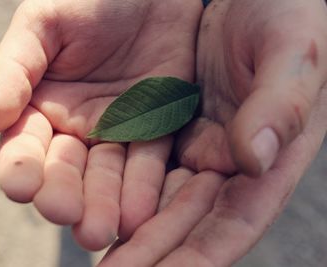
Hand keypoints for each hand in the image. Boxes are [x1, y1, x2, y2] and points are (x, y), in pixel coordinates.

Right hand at [0, 0, 202, 249]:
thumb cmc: (90, 2)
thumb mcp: (43, 24)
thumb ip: (14, 68)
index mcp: (41, 106)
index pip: (25, 145)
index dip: (21, 166)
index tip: (20, 187)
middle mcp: (76, 128)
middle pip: (66, 170)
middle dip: (64, 195)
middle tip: (65, 216)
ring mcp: (117, 133)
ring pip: (107, 175)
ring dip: (103, 204)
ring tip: (99, 230)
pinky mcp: (156, 131)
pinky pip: (149, 162)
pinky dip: (143, 188)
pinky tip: (138, 214)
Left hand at [99, 0, 326, 265]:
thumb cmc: (290, 14)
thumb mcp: (292, 52)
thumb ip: (278, 106)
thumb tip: (252, 159)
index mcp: (269, 157)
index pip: (232, 222)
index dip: (197, 257)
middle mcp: (233, 161)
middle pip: (188, 219)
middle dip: (151, 251)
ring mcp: (200, 143)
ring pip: (160, 195)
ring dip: (128, 224)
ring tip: (91, 242)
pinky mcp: (173, 123)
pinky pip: (143, 159)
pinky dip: (121, 182)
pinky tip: (96, 201)